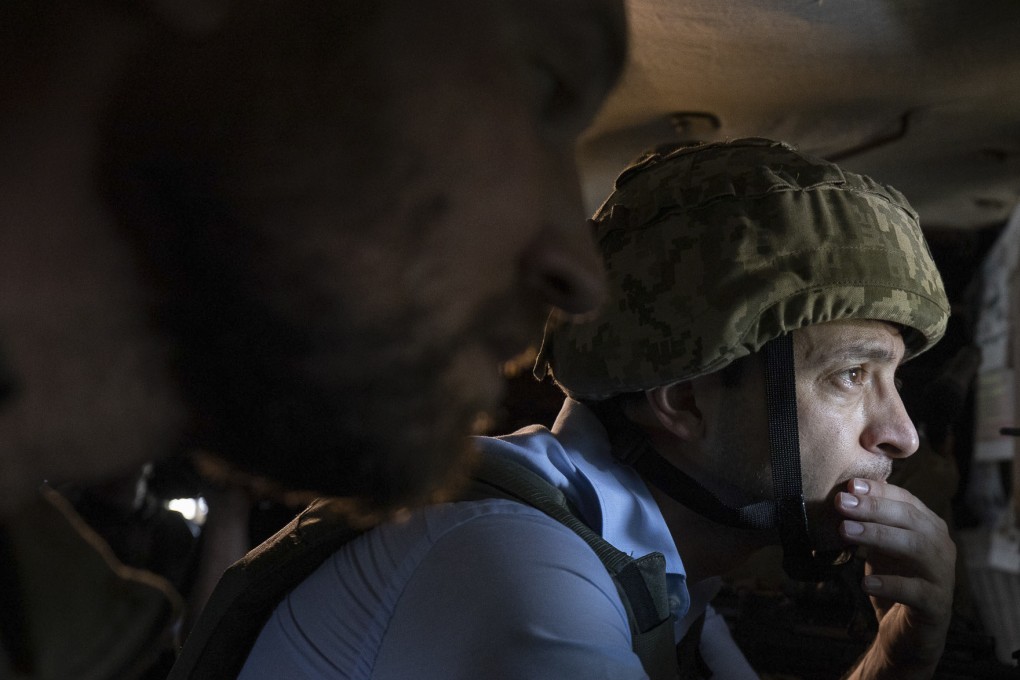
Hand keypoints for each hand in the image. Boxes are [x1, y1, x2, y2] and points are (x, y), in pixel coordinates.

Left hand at [835, 478, 954, 679]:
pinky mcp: (937, 605)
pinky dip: (890, 583)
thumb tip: (842, 496)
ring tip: (846, 531)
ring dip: (879, 536)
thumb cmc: (893, 579)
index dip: (879, 491)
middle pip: (911, 519)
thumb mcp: (879, 547)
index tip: (849, 486)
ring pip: (917, 548)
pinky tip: (865, 581)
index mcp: (929, 528)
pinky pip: (916, 591)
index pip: (906, 501)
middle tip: (842, 503)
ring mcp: (943, 576)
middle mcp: (941, 547)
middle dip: (874, 508)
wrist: (906, 631)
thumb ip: (868, 524)